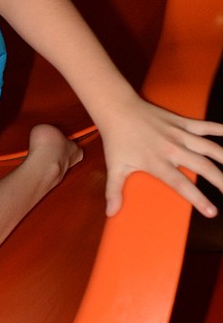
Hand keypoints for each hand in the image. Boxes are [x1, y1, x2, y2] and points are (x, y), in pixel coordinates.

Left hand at [100, 97, 222, 217]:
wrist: (118, 109)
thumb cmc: (117, 140)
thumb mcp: (114, 167)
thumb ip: (114, 191)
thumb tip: (110, 213)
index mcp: (156, 162)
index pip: (181, 184)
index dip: (197, 198)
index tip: (211, 211)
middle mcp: (171, 148)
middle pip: (202, 166)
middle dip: (220, 181)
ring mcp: (179, 133)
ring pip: (209, 146)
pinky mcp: (182, 122)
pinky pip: (205, 125)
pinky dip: (220, 129)